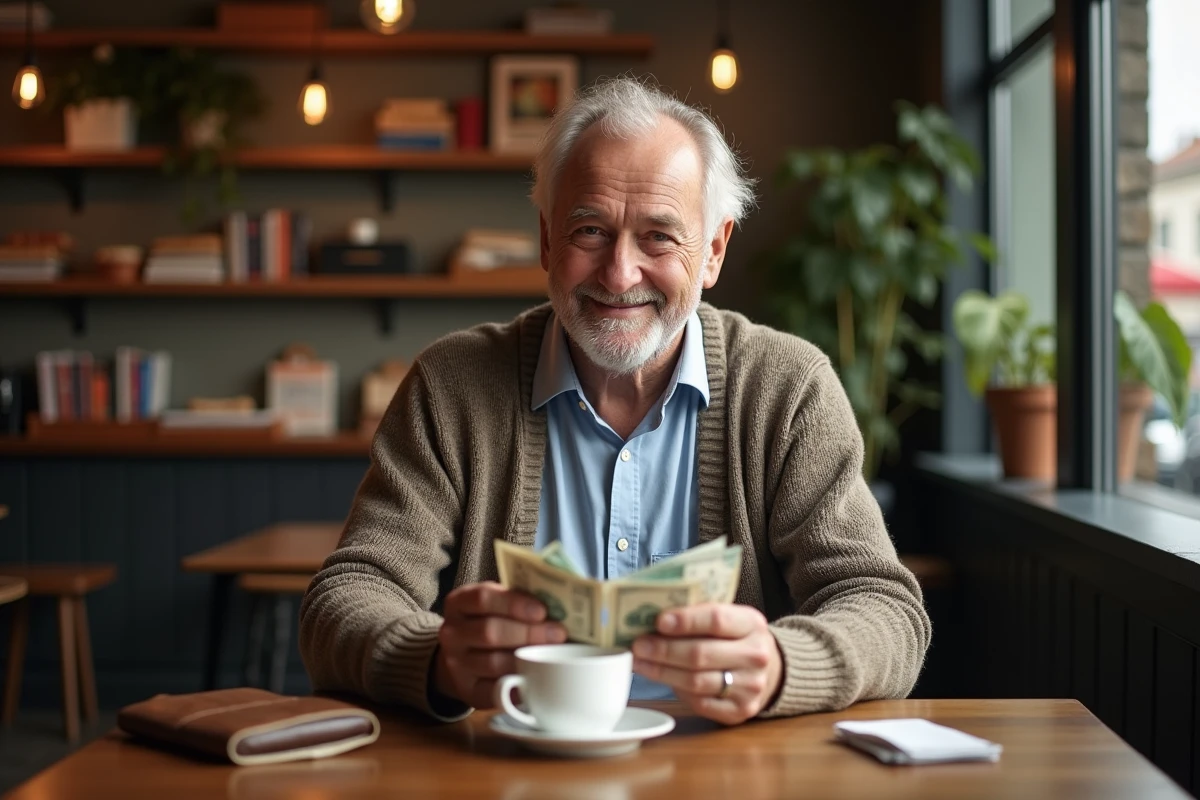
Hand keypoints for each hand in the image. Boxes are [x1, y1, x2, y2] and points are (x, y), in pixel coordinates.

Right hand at [433, 581, 566, 708]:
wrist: (463, 656)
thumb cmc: (492, 622)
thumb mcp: (497, 604)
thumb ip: (519, 601)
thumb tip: (558, 604)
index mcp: (459, 603)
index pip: (482, 598)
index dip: (514, 603)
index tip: (542, 611)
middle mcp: (451, 632)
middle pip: (490, 631)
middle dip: (528, 633)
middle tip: (559, 634)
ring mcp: (456, 664)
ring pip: (493, 663)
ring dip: (527, 660)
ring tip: (552, 655)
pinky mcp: (466, 690)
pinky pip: (494, 692)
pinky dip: (517, 687)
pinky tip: (535, 681)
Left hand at [631, 603, 781, 724]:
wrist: (769, 671)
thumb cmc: (735, 638)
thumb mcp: (729, 618)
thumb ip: (698, 614)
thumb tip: (652, 616)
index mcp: (752, 624)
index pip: (716, 619)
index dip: (685, 621)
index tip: (658, 621)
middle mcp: (756, 656)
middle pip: (701, 654)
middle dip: (663, 650)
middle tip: (638, 645)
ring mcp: (751, 686)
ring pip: (696, 681)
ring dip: (662, 672)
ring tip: (639, 662)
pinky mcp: (740, 711)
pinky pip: (699, 703)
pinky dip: (677, 691)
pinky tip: (662, 679)